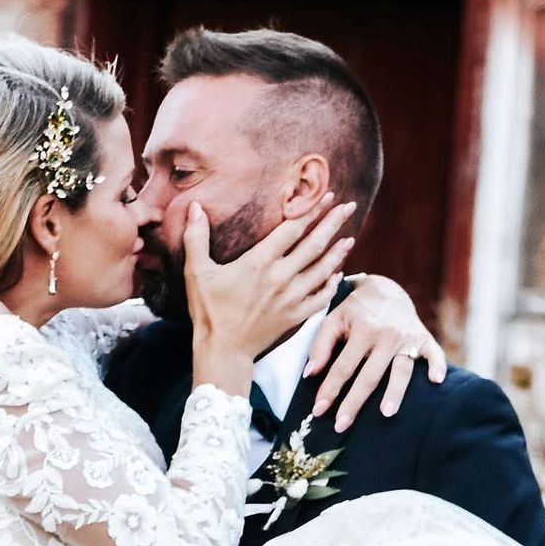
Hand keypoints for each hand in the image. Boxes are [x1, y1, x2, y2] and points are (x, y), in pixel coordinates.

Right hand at [185, 196, 357, 396]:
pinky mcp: (296, 317)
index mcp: (259, 262)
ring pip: (323, 270)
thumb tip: (194, 206)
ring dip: (338, 253)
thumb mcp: (197, 272)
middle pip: (314, 245)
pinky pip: (321, 298)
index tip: (325, 195)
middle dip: (333, 223)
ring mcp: (292, 298)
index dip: (311, 210)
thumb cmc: (209, 311)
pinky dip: (331, 285)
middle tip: (348, 206)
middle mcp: (281, 278)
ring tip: (350, 238)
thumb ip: (196, 237)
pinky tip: (338, 274)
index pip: (292, 229)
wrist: (223, 350)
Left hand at [306, 275, 447, 430]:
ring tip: (387, 413)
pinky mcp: (423, 337)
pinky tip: (436, 381)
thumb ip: (320, 345)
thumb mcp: (334, 318)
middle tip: (341, 425)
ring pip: (401, 369)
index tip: (318, 410)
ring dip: (395, 391)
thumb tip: (310, 374)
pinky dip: (437, 365)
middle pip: (369, 375)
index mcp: (362, 329)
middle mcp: (386, 335)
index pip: (343, 366)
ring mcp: (407, 337)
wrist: (386, 288)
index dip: (330, 389)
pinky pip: (433, 353)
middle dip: (354, 402)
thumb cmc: (355, 309)